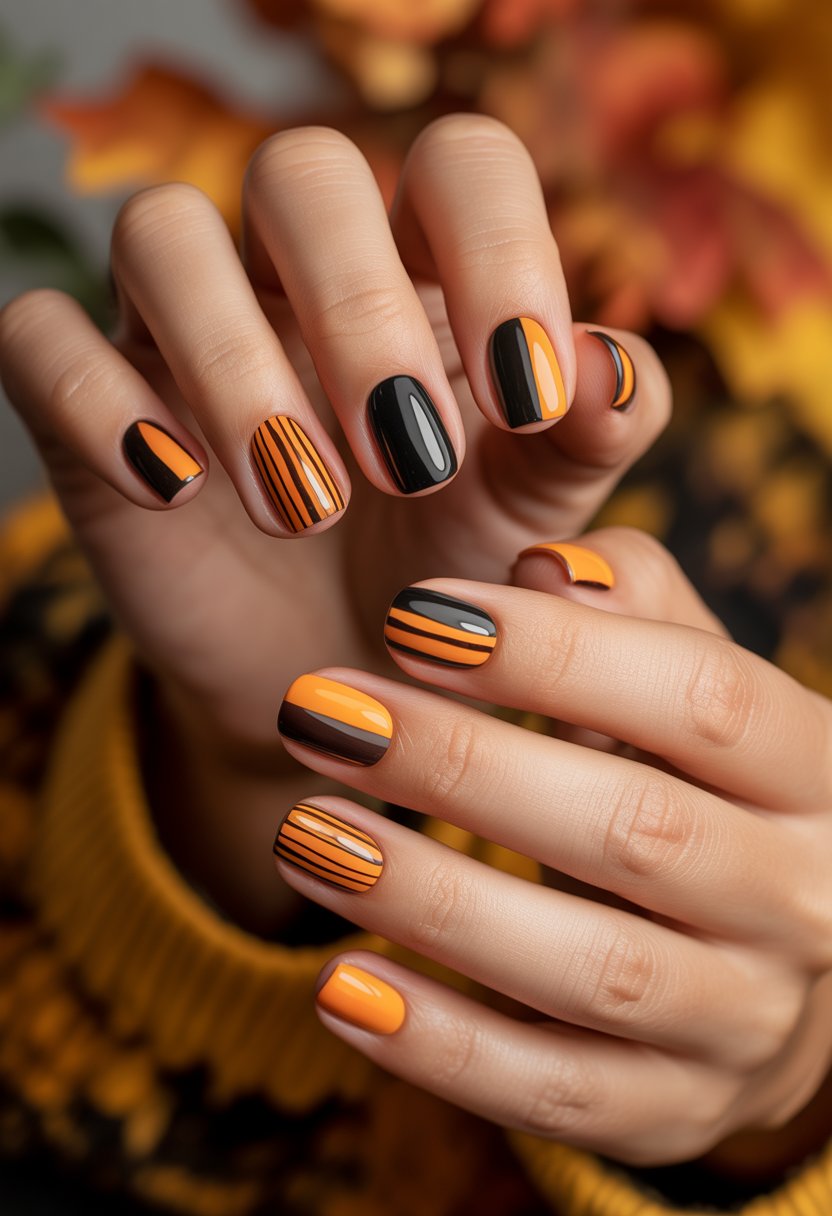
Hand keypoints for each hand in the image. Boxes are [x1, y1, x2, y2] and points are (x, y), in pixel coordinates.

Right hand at [0, 117, 667, 926]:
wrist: (338, 675)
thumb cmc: (447, 570)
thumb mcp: (537, 509)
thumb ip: (592, 430)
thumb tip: (607, 365)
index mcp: (422, 271)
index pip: (458, 163)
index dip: (499, 250)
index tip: (528, 393)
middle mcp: (293, 274)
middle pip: (300, 171)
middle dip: (360, 314)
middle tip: (410, 465)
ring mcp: (179, 330)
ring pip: (161, 235)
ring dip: (236, 365)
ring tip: (303, 504)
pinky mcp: (87, 405)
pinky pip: (40, 339)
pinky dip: (99, 399)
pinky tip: (174, 485)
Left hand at [273, 528, 831, 1163]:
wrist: (764, 959)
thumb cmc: (701, 782)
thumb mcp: (690, 680)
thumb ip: (633, 605)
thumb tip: (547, 568)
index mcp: (812, 770)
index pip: (703, 699)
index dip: (557, 654)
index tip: (410, 615)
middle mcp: (802, 901)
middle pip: (633, 831)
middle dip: (461, 766)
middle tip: (320, 714)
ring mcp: (746, 1022)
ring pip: (591, 971)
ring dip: (431, 901)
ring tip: (303, 835)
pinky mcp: (674, 1112)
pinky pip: (557, 1092)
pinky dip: (443, 1046)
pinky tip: (339, 986)